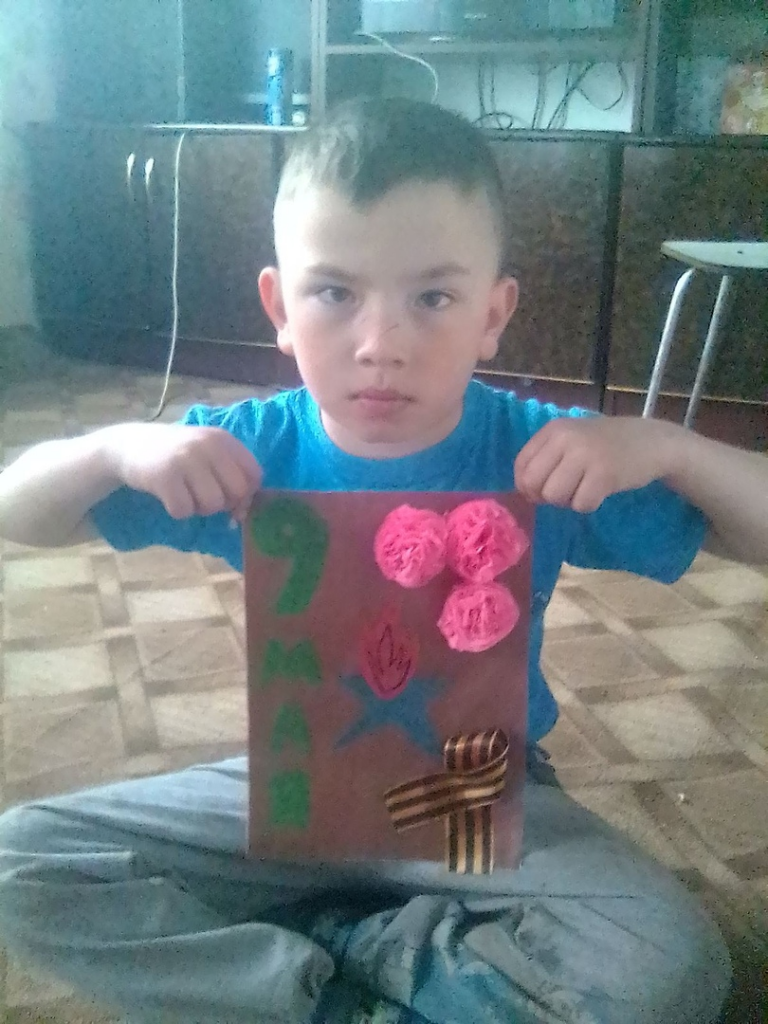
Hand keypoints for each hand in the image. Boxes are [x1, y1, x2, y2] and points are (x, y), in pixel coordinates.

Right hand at [104, 423, 261, 520]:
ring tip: (186, 494)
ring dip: (199, 508)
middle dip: (224, 503)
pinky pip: (184, 510)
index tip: (232, 500)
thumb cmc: (176, 455)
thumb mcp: (207, 454)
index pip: (255, 474)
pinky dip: (178, 511)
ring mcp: (186, 459)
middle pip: (237, 492)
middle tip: (204, 497)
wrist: (129, 445)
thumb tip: (242, 514)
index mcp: (223, 439)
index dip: (247, 494)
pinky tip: (169, 496)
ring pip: (212, 504)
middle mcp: (208, 445)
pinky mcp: (164, 476)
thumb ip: (229, 476)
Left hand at [514, 416, 680, 512]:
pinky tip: (600, 492)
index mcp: (554, 430)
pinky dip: (588, 505)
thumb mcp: (572, 439)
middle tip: (565, 491)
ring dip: (568, 501)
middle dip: (545, 496)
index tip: (544, 488)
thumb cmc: (607, 444)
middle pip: (532, 483)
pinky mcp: (604, 474)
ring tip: (584, 489)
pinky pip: (580, 505)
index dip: (527, 485)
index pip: (521, 465)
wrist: (652, 442)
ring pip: (554, 496)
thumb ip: (547, 457)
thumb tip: (523, 490)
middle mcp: (565, 439)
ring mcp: (585, 455)